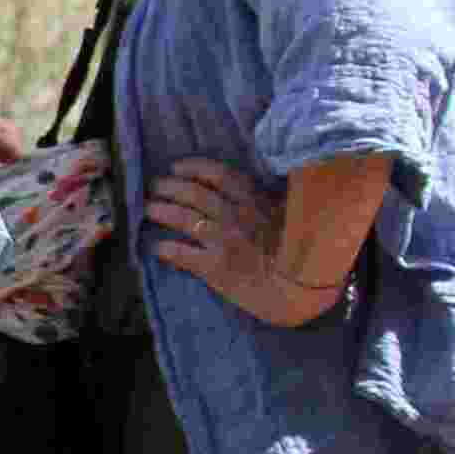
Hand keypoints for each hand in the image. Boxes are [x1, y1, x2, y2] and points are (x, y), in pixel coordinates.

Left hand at [141, 158, 343, 327]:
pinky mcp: (215, 266)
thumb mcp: (293, 216)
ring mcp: (223, 239)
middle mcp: (235, 215)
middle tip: (154, 186)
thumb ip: (271, 201)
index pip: (218, 175)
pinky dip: (166, 248)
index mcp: (256, 200)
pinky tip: (156, 247)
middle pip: (194, 193)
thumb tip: (253, 192)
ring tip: (148, 208)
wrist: (306, 286)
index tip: (176, 167)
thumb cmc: (306, 252)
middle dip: (169, 186)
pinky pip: (182, 253)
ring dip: (162, 210)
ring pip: (183, 217)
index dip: (193, 168)